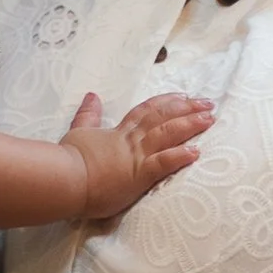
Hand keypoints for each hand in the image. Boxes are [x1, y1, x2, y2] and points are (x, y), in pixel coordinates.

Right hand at [64, 86, 212, 220]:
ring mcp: (136, 157)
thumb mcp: (78, 131)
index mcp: (120, 132)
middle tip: (208, 104)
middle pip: (163, 118)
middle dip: (187, 109)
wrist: (64, 177)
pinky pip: (162, 163)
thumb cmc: (69, 158)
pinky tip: (196, 152)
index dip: (167, 102)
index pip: (147, 111)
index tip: (184, 95)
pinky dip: (179, 157)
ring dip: (190, 125)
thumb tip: (92, 96)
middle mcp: (132, 141)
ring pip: (167, 135)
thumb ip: (88, 115)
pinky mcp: (137, 176)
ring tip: (209, 119)